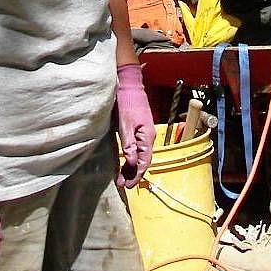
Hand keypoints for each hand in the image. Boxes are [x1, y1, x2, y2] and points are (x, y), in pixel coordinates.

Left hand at [115, 63, 153, 187]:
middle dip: (133, 174)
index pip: (144, 161)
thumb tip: (132, 162)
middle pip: (143, 160)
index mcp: (147, 136)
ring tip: (121, 178)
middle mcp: (148, 137)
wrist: (129, 85)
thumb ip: (129, 144)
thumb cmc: (127, 102)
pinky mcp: (138, 130)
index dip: (137, 174)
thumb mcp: (125, 124)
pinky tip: (125, 163)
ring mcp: (144, 133)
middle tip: (123, 185)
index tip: (129, 186)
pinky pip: (136, 149)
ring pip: (139, 155)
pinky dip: (131, 158)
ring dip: (131, 167)